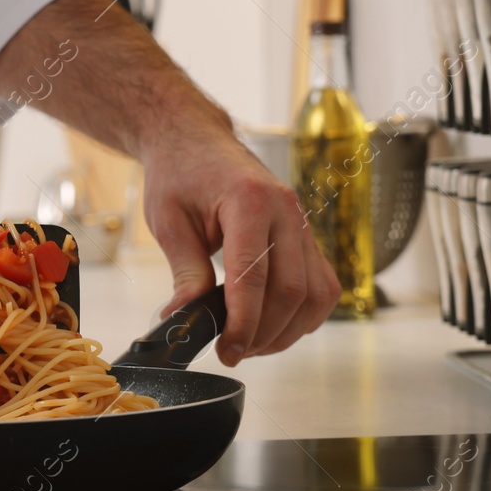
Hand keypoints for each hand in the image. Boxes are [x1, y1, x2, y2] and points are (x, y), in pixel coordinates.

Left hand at [141, 112, 339, 365]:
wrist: (194, 138)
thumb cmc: (179, 171)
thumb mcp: (168, 221)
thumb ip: (184, 273)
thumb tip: (184, 320)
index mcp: (250, 201)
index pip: (255, 277)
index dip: (243, 323)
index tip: (226, 350)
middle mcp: (286, 210)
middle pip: (292, 291)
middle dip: (264, 333)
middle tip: (232, 351)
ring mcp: (301, 221)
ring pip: (316, 293)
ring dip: (288, 330)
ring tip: (251, 343)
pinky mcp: (305, 233)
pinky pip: (323, 283)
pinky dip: (306, 313)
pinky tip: (276, 325)